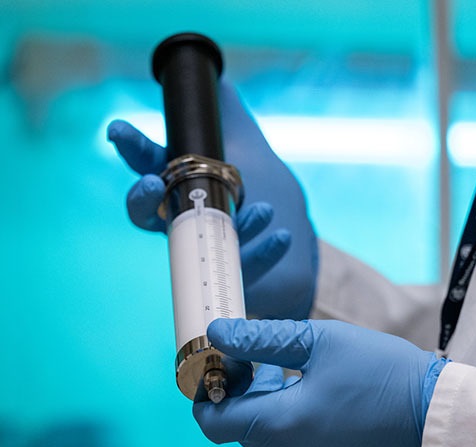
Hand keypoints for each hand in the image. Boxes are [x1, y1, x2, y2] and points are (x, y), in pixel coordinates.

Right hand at [107, 82, 317, 319]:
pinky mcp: (233, 276)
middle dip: (142, 197)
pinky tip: (282, 234)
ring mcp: (206, 251)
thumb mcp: (250, 148)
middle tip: (154, 184)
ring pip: (196, 242)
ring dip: (230, 224)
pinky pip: (242, 268)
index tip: (119, 130)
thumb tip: (218, 81)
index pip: (148, 166)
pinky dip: (264, 250)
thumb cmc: (265, 191)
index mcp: (182, 184)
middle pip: (146, 213)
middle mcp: (185, 219)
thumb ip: (230, 117)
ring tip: (263, 208)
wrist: (296, 244)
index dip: (131, 147)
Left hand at [193, 318, 449, 446]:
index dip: (209, 394)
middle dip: (254, 399)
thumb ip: (262, 339)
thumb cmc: (384, 372)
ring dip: (282, 421)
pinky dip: (309, 443)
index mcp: (280, 425)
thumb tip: (217, 334)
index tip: (224, 372)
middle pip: (248, 432)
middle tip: (279, 367)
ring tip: (315, 389)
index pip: (214, 422)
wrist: (441, 418)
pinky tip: (338, 418)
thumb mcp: (322, 341)